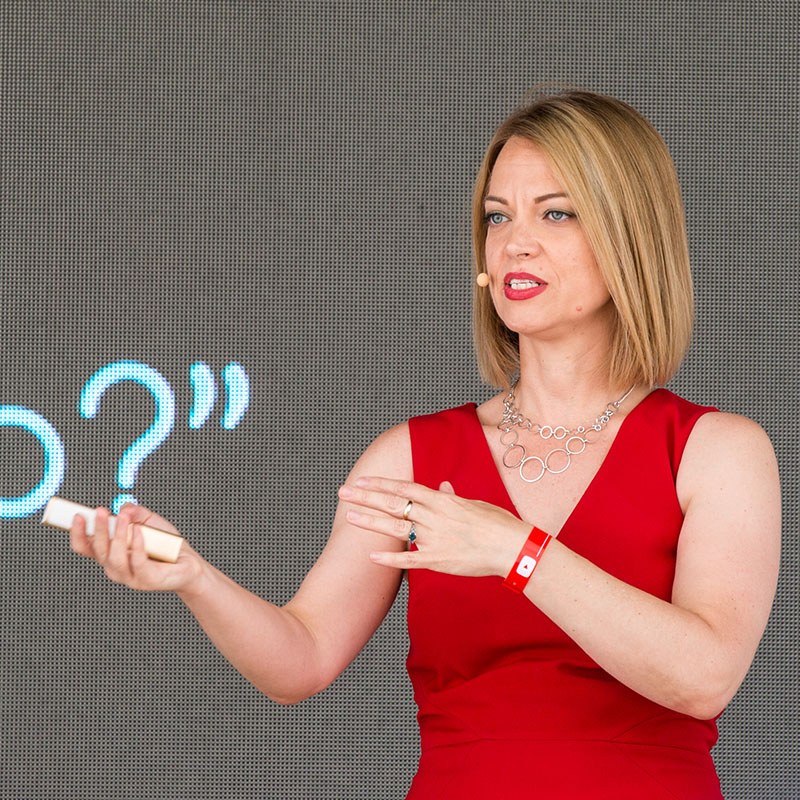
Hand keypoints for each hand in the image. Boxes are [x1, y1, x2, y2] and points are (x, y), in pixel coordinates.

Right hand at [70, 503, 203, 592]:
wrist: (188, 562)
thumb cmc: (165, 544)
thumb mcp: (149, 521)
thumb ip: (134, 511)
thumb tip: (123, 509)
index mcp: (110, 554)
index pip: (85, 547)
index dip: (78, 533)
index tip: (77, 516)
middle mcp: (115, 567)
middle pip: (98, 550)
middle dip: (98, 530)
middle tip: (100, 511)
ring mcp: (130, 576)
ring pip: (114, 558)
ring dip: (117, 535)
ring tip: (124, 518)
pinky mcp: (146, 579)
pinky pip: (137, 562)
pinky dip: (137, 544)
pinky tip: (139, 530)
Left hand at [337, 476, 530, 576]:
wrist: (512, 547)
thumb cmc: (497, 523)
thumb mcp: (474, 504)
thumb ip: (453, 497)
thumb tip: (442, 485)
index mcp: (442, 500)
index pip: (404, 487)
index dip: (381, 483)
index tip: (361, 480)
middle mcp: (434, 516)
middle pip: (394, 503)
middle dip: (366, 497)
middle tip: (343, 492)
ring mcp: (435, 538)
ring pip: (396, 527)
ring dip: (371, 521)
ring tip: (350, 516)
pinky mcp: (438, 560)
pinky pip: (409, 559)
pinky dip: (390, 558)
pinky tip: (371, 556)